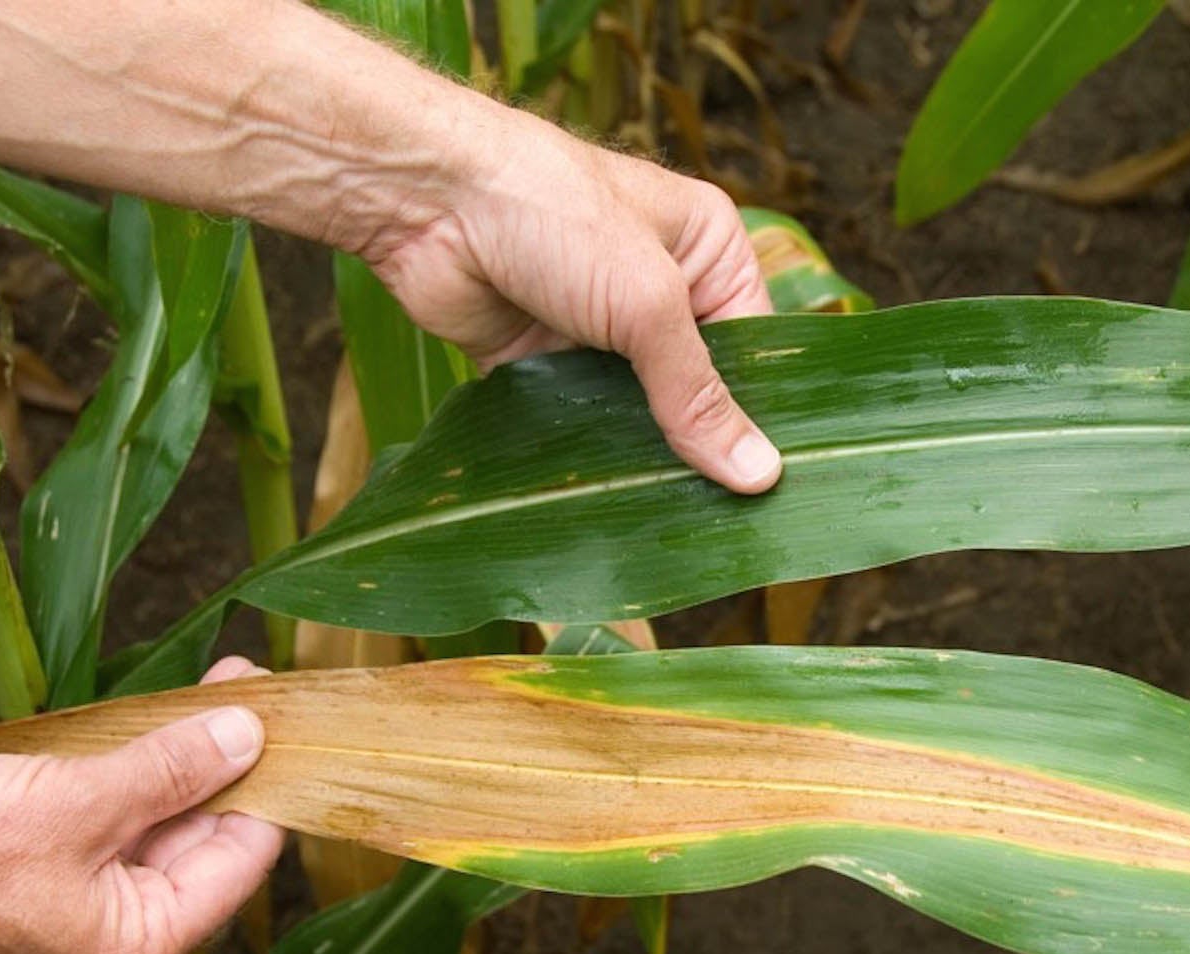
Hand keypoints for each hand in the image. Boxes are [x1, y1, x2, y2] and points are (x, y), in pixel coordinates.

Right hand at [0, 656, 282, 953]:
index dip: (268, 789)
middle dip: (228, 761)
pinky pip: (113, 809)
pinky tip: (159, 713)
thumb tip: (248, 736)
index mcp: (137, 948)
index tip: (292, 725)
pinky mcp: (47, 859)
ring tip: (220, 685)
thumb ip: (171, 769)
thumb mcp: (79, 802)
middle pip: (203, 837)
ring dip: (184, 753)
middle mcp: (116, 932)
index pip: (238, 863)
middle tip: (253, 688)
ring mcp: (80, 897)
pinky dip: (134, 764)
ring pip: (158, 816)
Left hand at [368, 112, 782, 493]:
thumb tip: (760, 475)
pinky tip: (598, 498)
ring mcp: (597, 324)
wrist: (425, 201)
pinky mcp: (541, 357)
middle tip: (716, 514)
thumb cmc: (553, 215)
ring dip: (638, 453)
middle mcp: (658, 287)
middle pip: (694, 386)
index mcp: (707, 249)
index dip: (756, 412)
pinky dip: (583, 450)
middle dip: (697, 441)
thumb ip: (697, 393)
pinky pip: (577, 418)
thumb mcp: (647, 303)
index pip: (753, 346)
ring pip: (636, 410)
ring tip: (663, 515)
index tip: (764, 483)